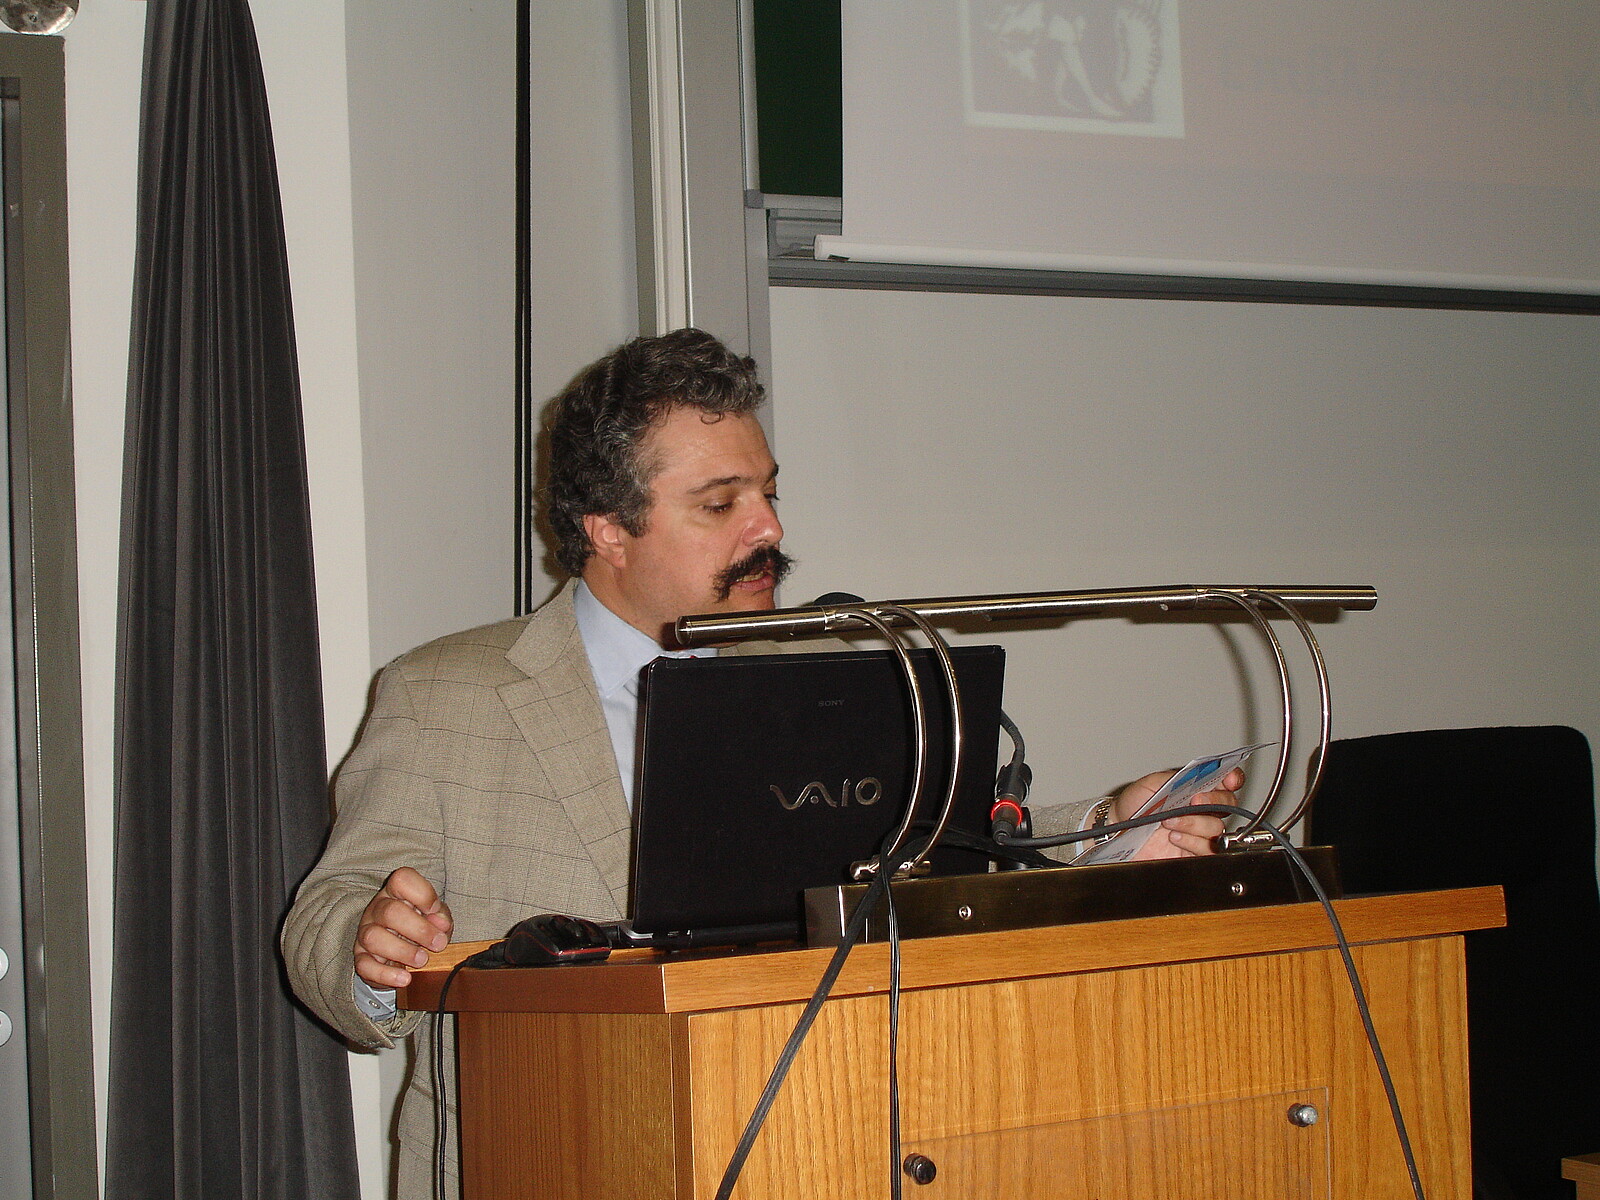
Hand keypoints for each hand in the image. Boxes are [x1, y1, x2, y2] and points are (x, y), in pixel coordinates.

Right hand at [354, 867, 453, 988]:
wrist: (399, 953)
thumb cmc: (420, 929)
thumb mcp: (436, 918)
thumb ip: (441, 917)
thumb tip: (441, 925)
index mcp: (396, 893)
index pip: (402, 879)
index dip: (422, 893)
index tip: (435, 910)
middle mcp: (377, 910)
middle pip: (390, 911)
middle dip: (419, 930)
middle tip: (438, 944)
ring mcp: (366, 933)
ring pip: (374, 938)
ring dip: (402, 951)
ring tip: (422, 961)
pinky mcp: (361, 958)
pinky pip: (365, 966)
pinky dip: (386, 974)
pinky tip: (405, 978)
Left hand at [1111, 767, 1243, 859]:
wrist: (1119, 829)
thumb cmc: (1135, 804)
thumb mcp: (1153, 783)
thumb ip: (1178, 778)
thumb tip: (1199, 778)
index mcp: (1196, 788)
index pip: (1226, 781)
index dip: (1232, 779)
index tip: (1228, 780)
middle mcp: (1202, 809)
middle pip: (1229, 804)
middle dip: (1215, 801)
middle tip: (1194, 801)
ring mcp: (1199, 832)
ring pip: (1217, 828)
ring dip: (1194, 823)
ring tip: (1169, 822)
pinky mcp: (1193, 852)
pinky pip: (1208, 850)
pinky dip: (1193, 842)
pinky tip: (1175, 837)